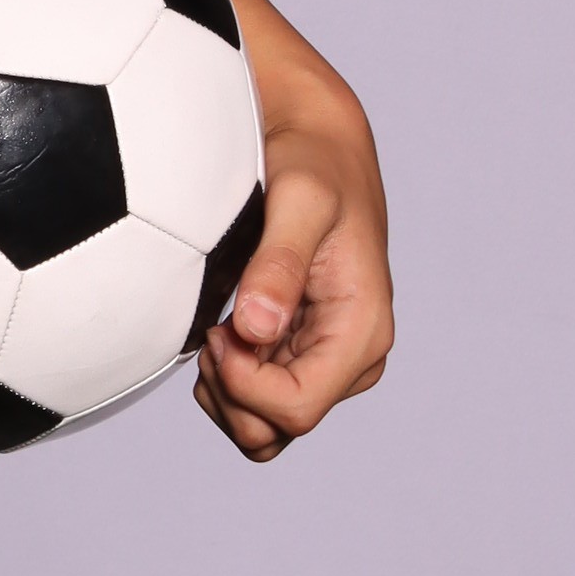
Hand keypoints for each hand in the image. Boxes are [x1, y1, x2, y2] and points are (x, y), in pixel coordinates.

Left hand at [201, 76, 392, 462]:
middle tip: (212, 329)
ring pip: (264, 430)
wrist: (318, 145)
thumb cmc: (313, 163)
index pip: (296, 409)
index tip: (218, 330)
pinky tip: (220, 331)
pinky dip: (226, 382)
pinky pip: (256, 404)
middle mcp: (352, 358)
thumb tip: (256, 329)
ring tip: (215, 331)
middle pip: (276, 430)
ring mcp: (327, 361)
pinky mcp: (301, 355)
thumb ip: (278, 263)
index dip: (243, 385)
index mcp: (362, 330)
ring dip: (225, 394)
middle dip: (230, 392)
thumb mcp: (299, 199)